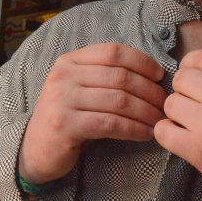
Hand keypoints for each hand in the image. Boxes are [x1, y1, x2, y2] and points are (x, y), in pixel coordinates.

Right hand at [19, 43, 165, 183]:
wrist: (36, 149)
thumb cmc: (68, 117)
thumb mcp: (80, 87)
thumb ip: (105, 76)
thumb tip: (152, 75)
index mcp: (70, 60)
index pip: (113, 51)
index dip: (142, 61)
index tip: (159, 75)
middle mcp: (64, 75)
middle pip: (120, 76)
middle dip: (149, 90)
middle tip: (165, 104)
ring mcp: (63, 99)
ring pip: (119, 100)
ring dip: (146, 112)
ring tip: (160, 120)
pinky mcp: (66, 125)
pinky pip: (110, 123)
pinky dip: (134, 129)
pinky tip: (146, 134)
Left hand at [154, 49, 201, 200]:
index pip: (199, 57)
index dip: (192, 69)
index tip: (195, 82)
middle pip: (181, 79)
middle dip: (185, 92)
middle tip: (196, 107)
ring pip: (170, 104)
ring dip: (178, 114)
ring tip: (193, 126)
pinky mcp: (200, 150)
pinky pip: (164, 132)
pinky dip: (169, 135)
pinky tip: (182, 139)